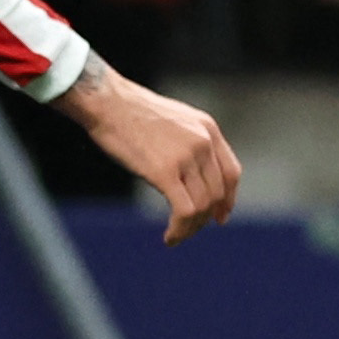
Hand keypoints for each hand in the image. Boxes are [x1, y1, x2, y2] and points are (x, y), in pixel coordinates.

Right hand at [56, 57, 241, 242]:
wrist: (107, 102)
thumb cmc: (131, 112)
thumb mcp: (174, 120)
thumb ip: (190, 142)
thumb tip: (192, 174)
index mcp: (208, 129)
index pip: (231, 172)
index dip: (228, 199)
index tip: (220, 216)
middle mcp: (203, 142)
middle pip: (217, 193)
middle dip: (206, 218)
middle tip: (189, 230)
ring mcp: (186, 156)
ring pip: (202, 206)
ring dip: (191, 228)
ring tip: (176, 235)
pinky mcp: (165, 171)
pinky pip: (184, 211)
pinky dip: (180, 229)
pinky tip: (169, 237)